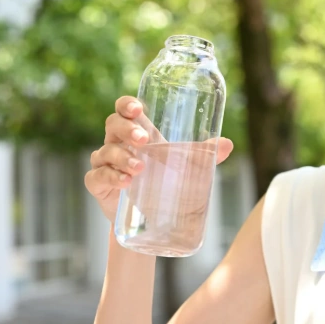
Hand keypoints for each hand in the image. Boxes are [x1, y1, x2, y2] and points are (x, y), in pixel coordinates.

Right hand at [84, 95, 234, 222]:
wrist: (151, 219)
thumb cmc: (166, 182)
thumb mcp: (188, 166)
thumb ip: (206, 155)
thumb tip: (227, 144)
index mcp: (138, 132)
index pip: (126, 110)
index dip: (127, 105)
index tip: (137, 109)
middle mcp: (119, 143)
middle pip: (113, 124)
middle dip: (127, 129)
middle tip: (144, 140)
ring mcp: (106, 163)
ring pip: (105, 151)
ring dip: (122, 157)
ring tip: (140, 169)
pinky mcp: (99, 184)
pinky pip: (97, 176)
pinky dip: (110, 177)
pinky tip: (124, 182)